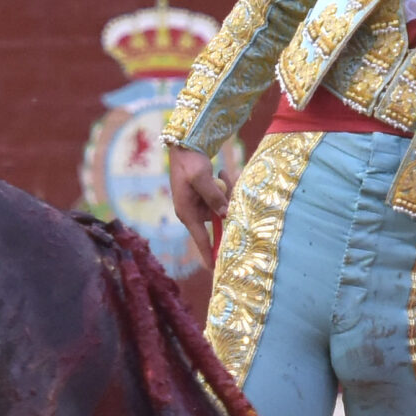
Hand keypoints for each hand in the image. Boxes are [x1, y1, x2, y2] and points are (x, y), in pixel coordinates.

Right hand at [166, 145, 230, 265]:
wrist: (184, 146)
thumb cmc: (189, 162)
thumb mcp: (201, 177)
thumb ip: (214, 196)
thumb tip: (226, 213)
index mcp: (187, 212)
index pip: (201, 238)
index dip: (209, 253)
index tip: (216, 269)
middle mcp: (193, 212)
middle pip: (217, 220)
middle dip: (228, 208)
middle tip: (231, 189)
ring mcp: (199, 205)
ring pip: (221, 208)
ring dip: (227, 193)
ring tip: (223, 174)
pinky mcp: (205, 198)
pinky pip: (220, 199)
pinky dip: (225, 188)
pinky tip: (221, 173)